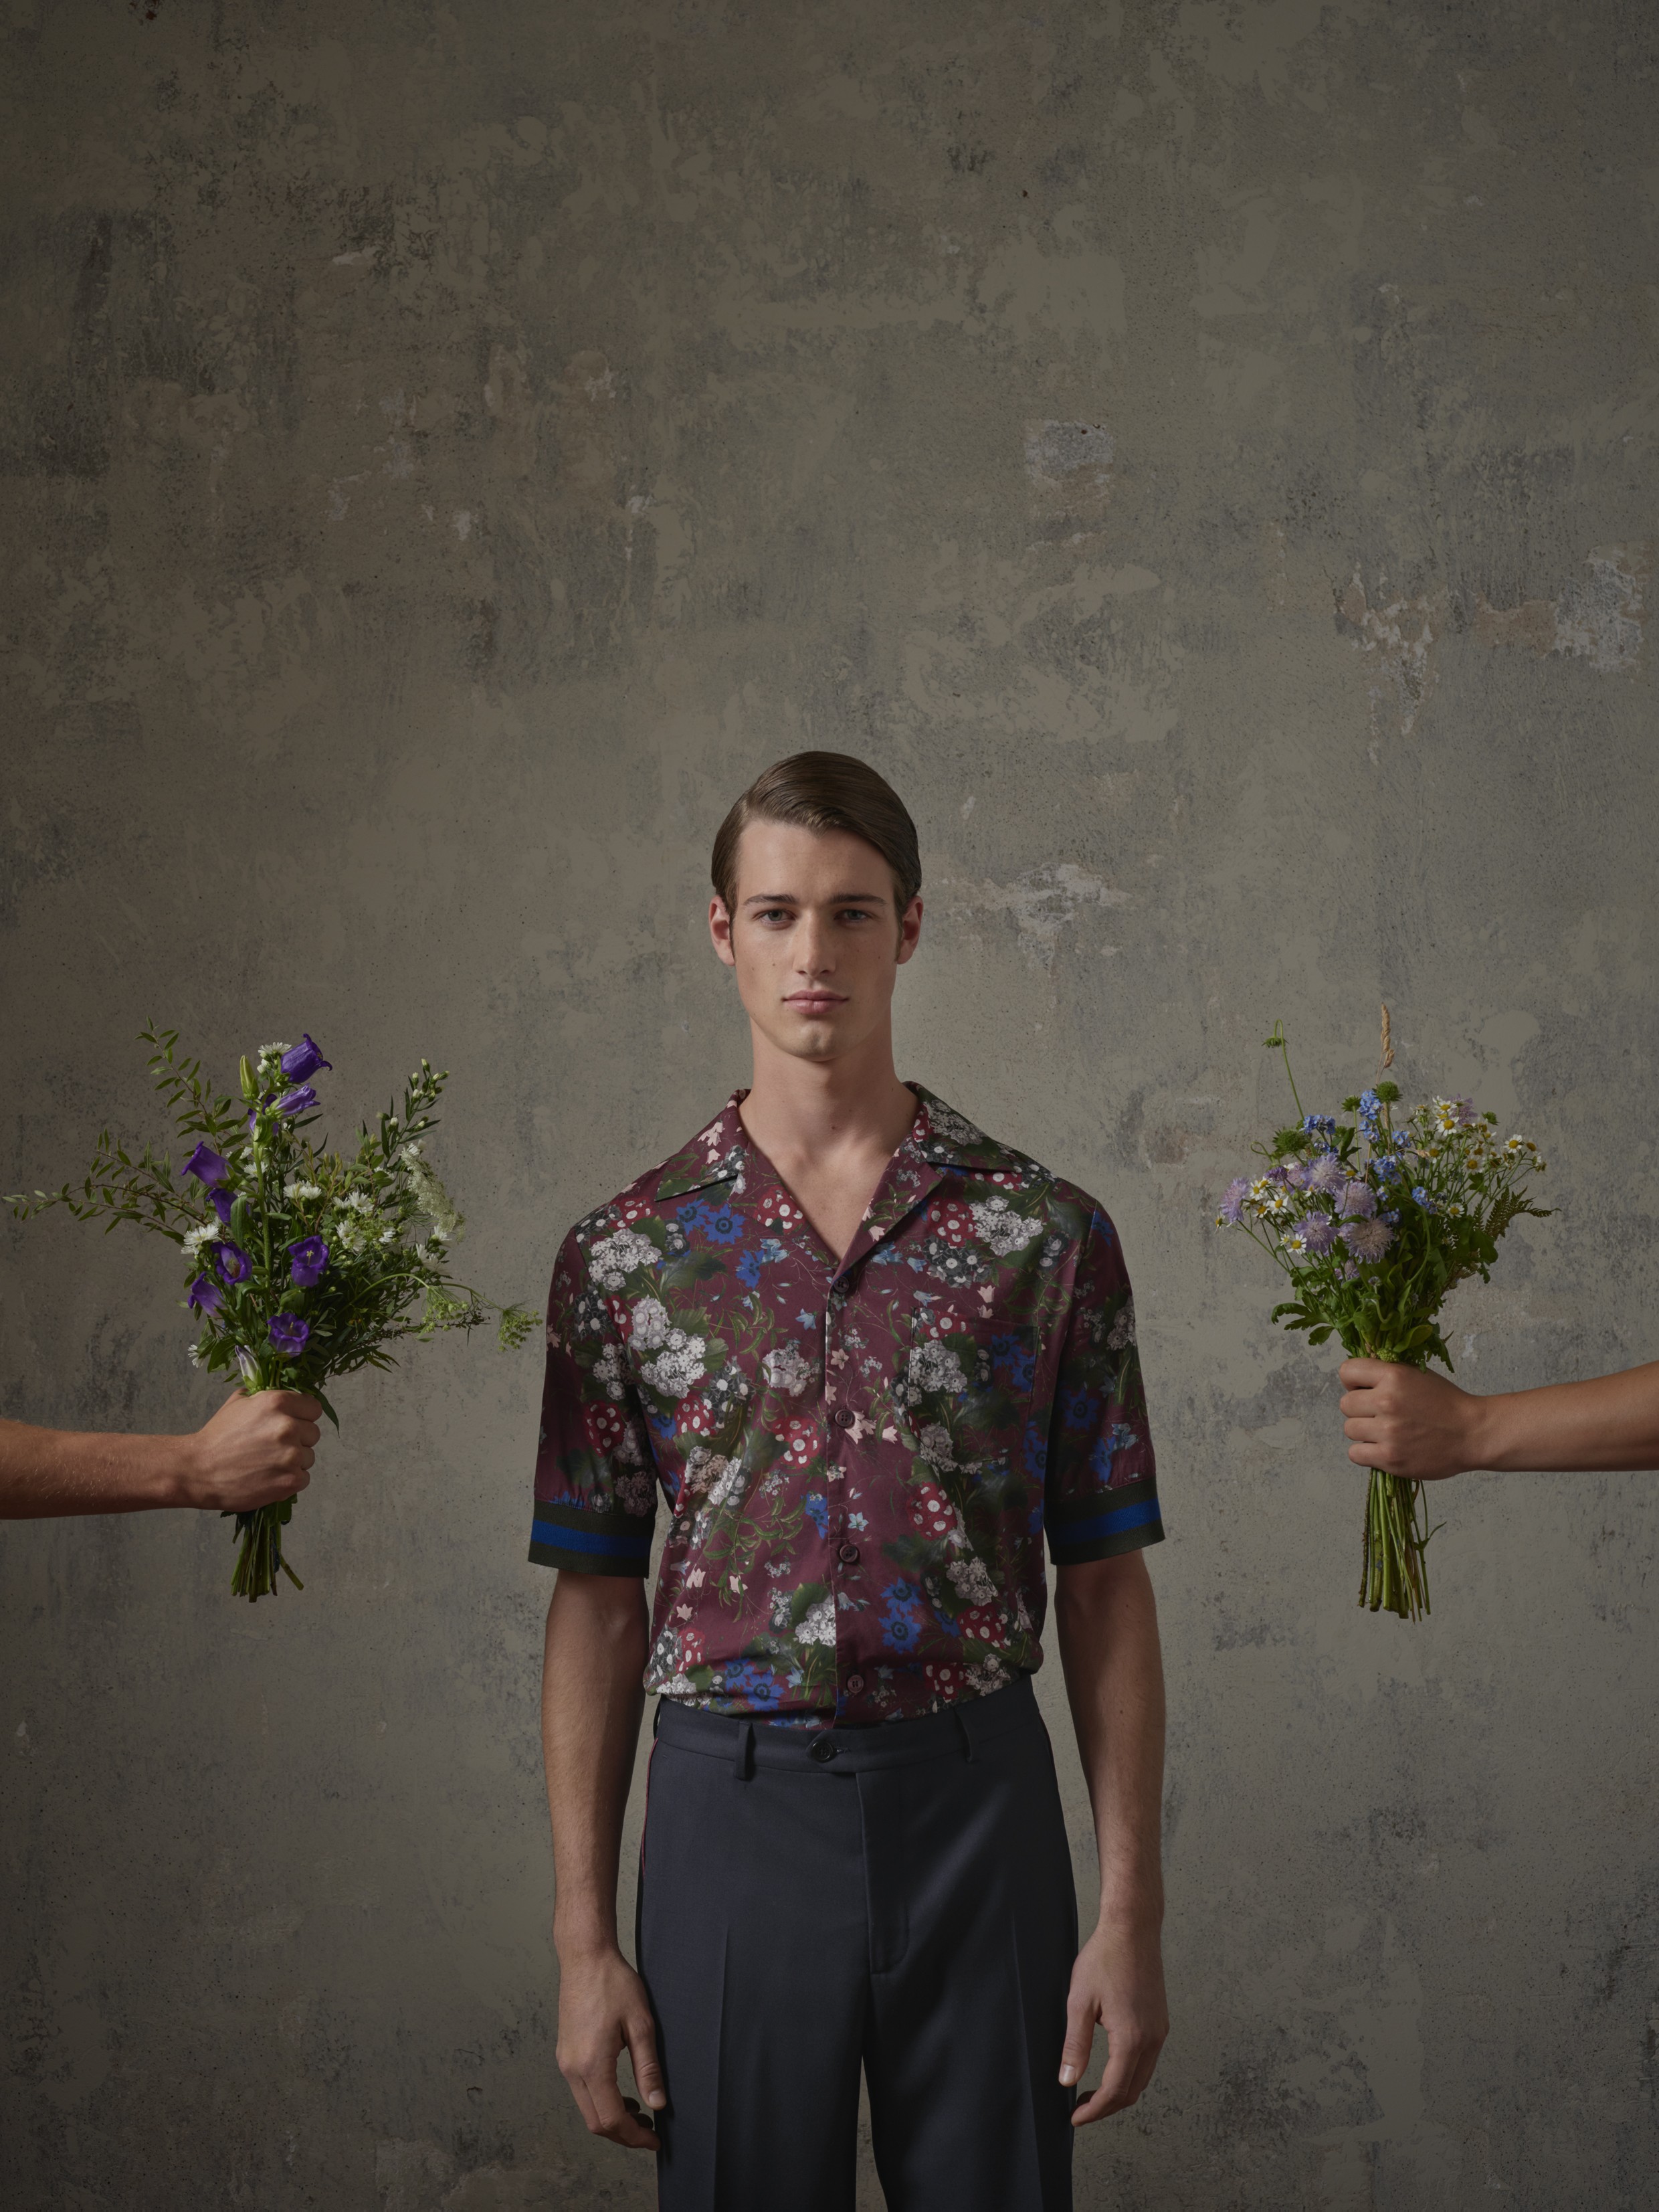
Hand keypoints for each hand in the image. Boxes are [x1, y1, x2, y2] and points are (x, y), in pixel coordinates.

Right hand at [181, 1389, 321, 1510]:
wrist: (197, 1471)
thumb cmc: (217, 1437)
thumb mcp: (238, 1403)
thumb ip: (266, 1397)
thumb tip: (286, 1395)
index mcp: (278, 1403)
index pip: (313, 1408)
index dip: (302, 1416)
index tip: (292, 1423)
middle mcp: (288, 1427)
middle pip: (313, 1433)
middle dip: (298, 1439)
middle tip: (273, 1447)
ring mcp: (291, 1455)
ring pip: (309, 1457)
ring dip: (294, 1461)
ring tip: (267, 1463)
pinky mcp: (290, 1481)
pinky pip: (304, 1478)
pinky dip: (290, 1479)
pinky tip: (270, 1477)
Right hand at [555, 1944, 664, 2150]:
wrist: (585, 1958)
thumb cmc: (614, 1984)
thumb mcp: (640, 2024)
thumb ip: (648, 2068)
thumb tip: (657, 2104)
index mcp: (592, 2065)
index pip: (611, 2119)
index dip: (634, 2136)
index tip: (655, 2139)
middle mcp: (573, 2069)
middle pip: (596, 2122)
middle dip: (624, 2134)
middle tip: (650, 2132)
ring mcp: (565, 2063)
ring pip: (587, 2109)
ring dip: (612, 2118)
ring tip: (640, 2113)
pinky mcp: (565, 2055)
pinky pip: (582, 2092)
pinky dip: (601, 2101)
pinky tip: (621, 2093)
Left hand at [1060, 1918, 1167, 2124]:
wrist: (1132, 1929)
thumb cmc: (1104, 1959)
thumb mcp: (1079, 2002)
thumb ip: (1075, 2046)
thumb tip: (1067, 2080)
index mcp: (1131, 2038)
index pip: (1114, 2091)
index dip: (1094, 2111)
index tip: (1075, 2118)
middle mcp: (1152, 2040)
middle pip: (1132, 2091)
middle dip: (1106, 2107)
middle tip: (1080, 2109)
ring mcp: (1160, 2031)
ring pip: (1142, 2078)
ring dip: (1119, 2091)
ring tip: (1092, 2092)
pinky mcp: (1160, 2022)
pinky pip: (1148, 2061)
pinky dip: (1130, 2074)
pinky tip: (1111, 2067)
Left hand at [1338, 1359, 1481, 1479]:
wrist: (1472, 1433)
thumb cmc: (1446, 1403)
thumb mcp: (1417, 1375)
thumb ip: (1387, 1374)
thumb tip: (1357, 1377)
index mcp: (1394, 1376)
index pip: (1347, 1371)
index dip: (1353, 1381)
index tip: (1364, 1389)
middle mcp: (1387, 1402)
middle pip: (1345, 1404)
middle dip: (1359, 1409)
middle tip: (1378, 1414)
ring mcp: (1388, 1432)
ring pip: (1349, 1429)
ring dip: (1363, 1432)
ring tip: (1384, 1432)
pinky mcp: (1390, 1458)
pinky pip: (1355, 1454)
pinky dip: (1365, 1453)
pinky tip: (1382, 1448)